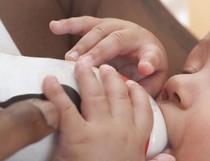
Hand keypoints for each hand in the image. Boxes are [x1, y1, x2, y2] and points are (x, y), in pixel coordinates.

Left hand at [43, 61, 173, 160]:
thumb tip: (172, 159)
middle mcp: (121, 129)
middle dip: (113, 79)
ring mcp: (100, 130)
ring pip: (96, 95)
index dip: (138, 94)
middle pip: (119, 96)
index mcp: (137, 140)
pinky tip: (50, 80)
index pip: (142, 110)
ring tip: (84, 64)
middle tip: (106, 68)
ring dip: (89, 77)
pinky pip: (66, 107)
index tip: (133, 85)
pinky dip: (56, 92)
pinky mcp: (77, 134)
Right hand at [50, 16, 167, 97]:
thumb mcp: (154, 82)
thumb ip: (147, 86)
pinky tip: (54, 27)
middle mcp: (134, 34)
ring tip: (70, 59)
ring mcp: (117, 27)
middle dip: (100, 52)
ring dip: (83, 44)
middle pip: (116, 40)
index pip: (151, 56)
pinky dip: (69, 25)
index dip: (148, 62)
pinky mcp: (102, 26)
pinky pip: (85, 24)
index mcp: (151, 50)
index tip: (145, 69)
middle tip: (84, 66)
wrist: (145, 54)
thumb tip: (136, 86)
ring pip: (99, 31)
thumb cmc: (148, 73)